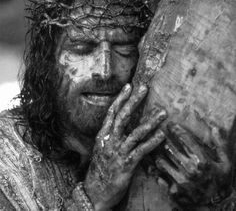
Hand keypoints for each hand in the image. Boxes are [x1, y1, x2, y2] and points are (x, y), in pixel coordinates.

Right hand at [84, 83, 166, 210]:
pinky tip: (162, 135)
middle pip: (123, 117)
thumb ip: (111, 136)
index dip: (120, 98)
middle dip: (134, 101)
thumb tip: (122, 124)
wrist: (93, 193)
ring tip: (162, 112)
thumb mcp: (102, 148)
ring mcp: (118, 152)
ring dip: (150, 121)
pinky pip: (141, 151)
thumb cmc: (100, 169)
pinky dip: (152, 142)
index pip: (112, 112)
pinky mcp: (126, 164)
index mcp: (103, 135)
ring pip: (135, 133)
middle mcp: (110, 141)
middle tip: (144, 88)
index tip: (129, 86)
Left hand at [155, 115, 230, 207]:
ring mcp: (180, 181)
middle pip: (169, 148)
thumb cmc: (220, 181)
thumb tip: (213, 126)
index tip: (170, 124)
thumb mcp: (225, 163)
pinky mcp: (173, 191)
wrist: (217, 205)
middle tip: (159, 132)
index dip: (176, 129)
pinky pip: (160, 175)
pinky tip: (155, 163)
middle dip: (163, 138)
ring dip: (158, 153)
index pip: (185, 139)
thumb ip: (219, 143)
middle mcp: (190, 170)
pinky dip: (157, 168)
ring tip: (156, 147)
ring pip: (161, 160)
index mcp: (202, 161)